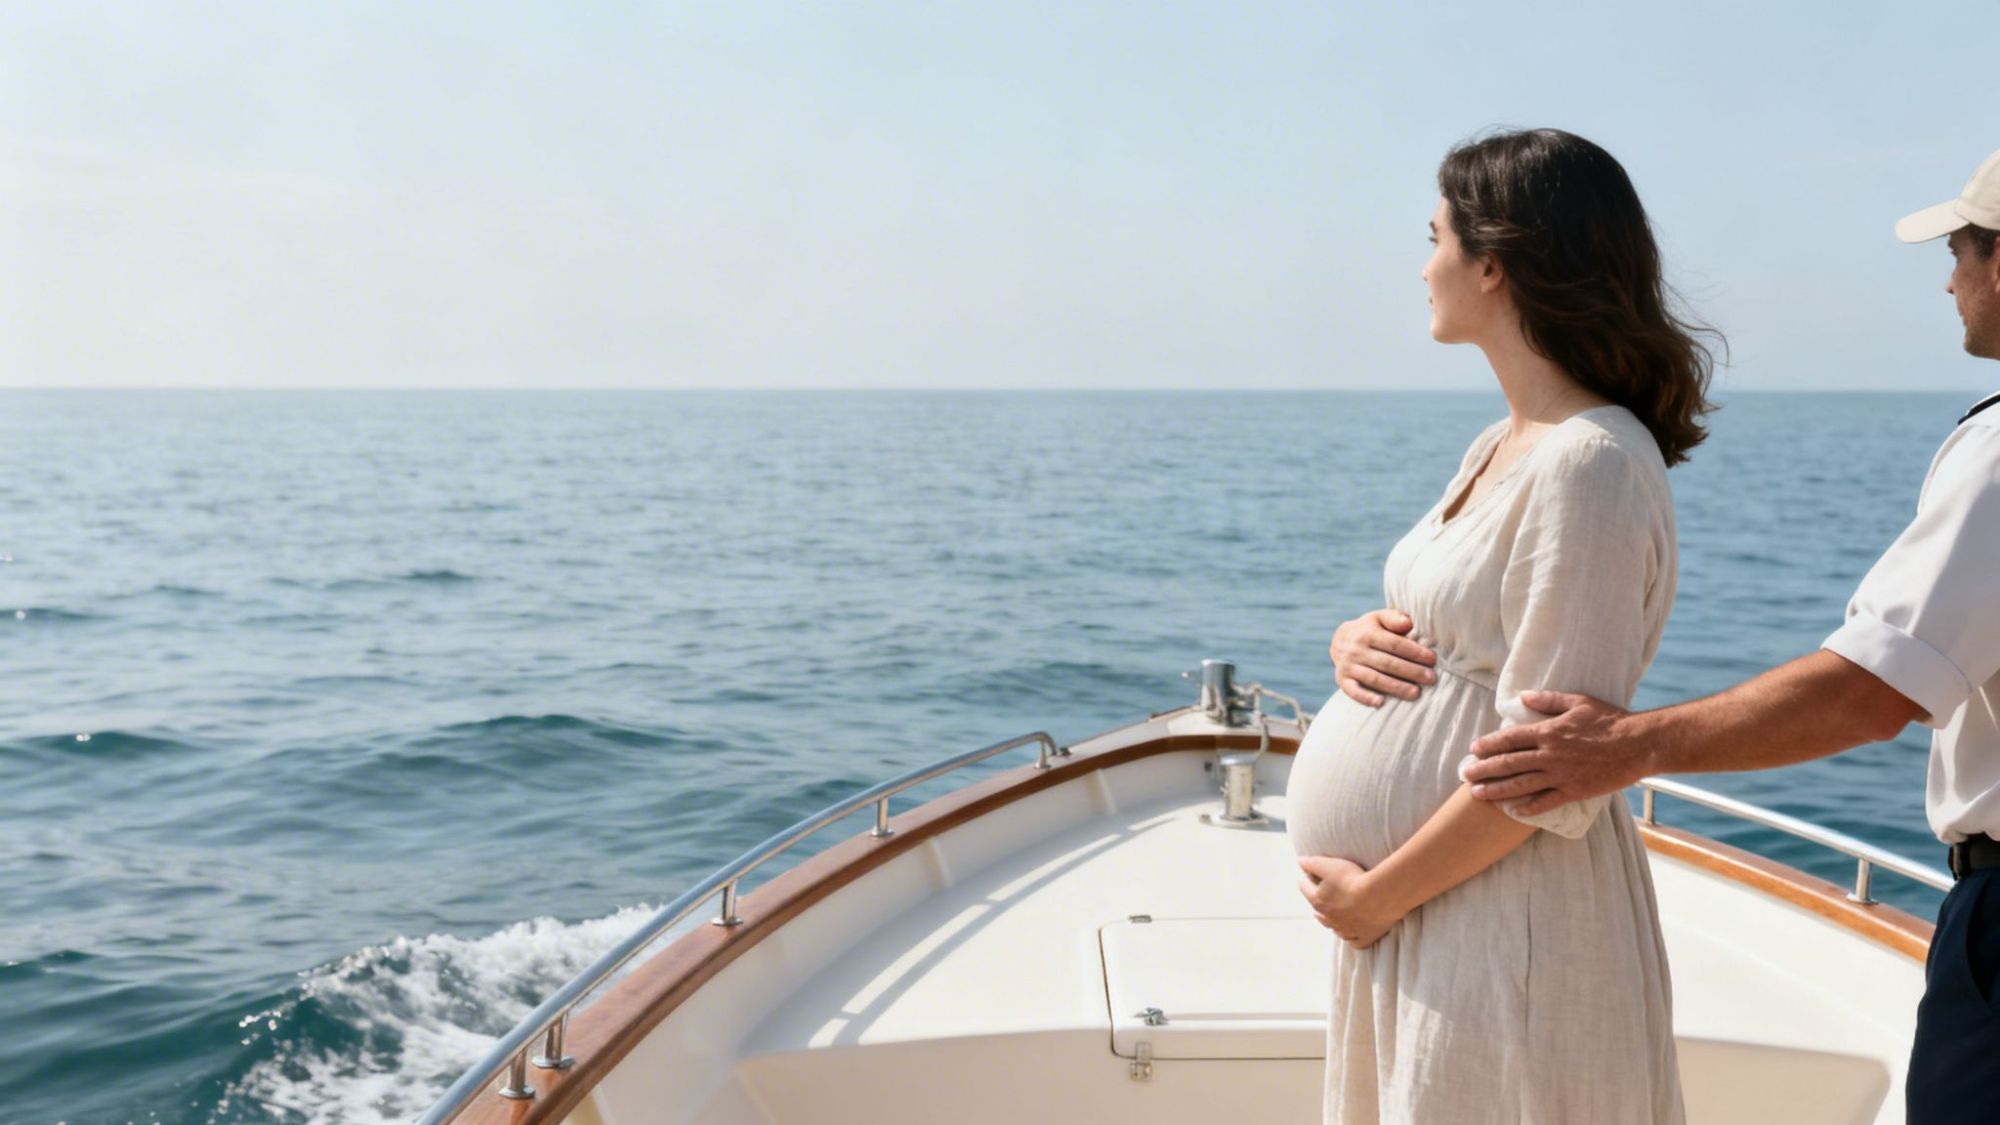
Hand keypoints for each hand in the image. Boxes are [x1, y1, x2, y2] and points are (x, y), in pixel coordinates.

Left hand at [1297, 855, 1405, 948]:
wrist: (1379, 897)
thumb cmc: (1353, 879)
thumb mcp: (1330, 865)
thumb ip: (1312, 864)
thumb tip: (1300, 862)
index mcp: (1318, 901)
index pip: (1305, 888)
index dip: (1307, 880)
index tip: (1308, 876)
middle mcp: (1329, 919)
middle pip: (1318, 912)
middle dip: (1318, 904)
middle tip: (1320, 898)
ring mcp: (1347, 931)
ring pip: (1335, 929)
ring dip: (1333, 923)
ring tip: (1334, 918)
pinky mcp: (1364, 938)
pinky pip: (1355, 941)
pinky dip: (1352, 937)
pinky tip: (1353, 934)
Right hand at [1329, 609, 1436, 706]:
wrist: (1339, 640)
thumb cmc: (1369, 629)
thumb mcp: (1379, 618)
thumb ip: (1394, 618)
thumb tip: (1409, 623)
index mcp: (1367, 633)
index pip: (1394, 644)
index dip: (1414, 652)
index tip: (1432, 659)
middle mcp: (1355, 650)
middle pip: (1387, 663)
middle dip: (1411, 671)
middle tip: (1431, 678)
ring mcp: (1348, 666)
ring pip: (1374, 678)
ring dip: (1396, 687)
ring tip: (1416, 693)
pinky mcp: (1342, 680)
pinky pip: (1353, 691)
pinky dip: (1365, 698)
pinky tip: (1381, 703)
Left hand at [1460, 691, 1645, 816]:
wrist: (1638, 744)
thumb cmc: (1609, 720)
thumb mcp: (1578, 702)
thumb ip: (1548, 700)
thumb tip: (1522, 697)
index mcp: (1549, 732)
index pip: (1510, 739)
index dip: (1489, 744)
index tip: (1473, 749)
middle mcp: (1550, 755)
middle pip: (1509, 763)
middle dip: (1484, 769)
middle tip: (1464, 775)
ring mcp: (1561, 775)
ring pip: (1521, 784)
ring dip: (1497, 790)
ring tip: (1477, 794)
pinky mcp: (1575, 791)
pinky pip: (1547, 801)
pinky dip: (1529, 808)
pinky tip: (1514, 811)